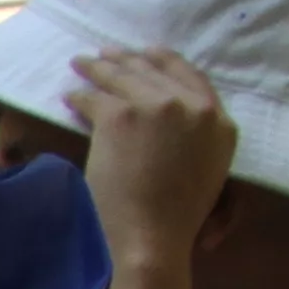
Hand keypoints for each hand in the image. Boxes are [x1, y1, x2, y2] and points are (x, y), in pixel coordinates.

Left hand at [69, 47, 235, 263]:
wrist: (154, 235)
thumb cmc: (177, 214)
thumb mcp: (207, 165)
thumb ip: (196, 131)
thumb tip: (164, 110)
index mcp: (219, 119)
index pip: (190, 75)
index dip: (164, 61)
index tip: (147, 54)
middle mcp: (192, 105)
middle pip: (152, 70)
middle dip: (126, 60)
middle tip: (105, 55)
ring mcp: (156, 106)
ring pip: (121, 76)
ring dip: (97, 68)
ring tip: (80, 64)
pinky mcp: (121, 115)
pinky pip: (93, 98)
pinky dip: (78, 97)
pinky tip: (69, 97)